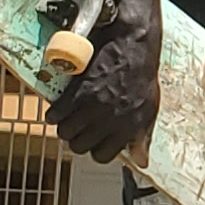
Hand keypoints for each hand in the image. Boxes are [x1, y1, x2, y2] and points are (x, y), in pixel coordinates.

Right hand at [47, 0, 163, 163]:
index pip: (103, 156)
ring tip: (68, 119)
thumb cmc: (142, 74)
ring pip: (65, 133)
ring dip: (64, 127)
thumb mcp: (150, 108)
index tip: (94, 141)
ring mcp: (93, 105)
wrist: (132, 43)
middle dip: (77, 139)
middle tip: (78, 128)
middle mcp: (111, 119)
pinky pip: (56, 115)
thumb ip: (142, 136)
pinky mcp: (78, 91)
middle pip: (80, 146)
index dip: (96, 150)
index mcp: (130, 125)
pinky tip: (58, 109)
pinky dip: (54, 114)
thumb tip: (140, 161)